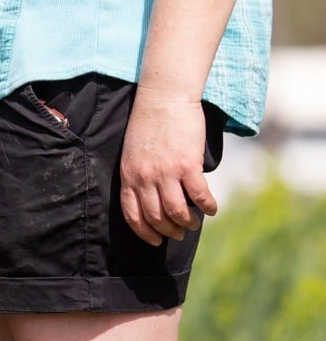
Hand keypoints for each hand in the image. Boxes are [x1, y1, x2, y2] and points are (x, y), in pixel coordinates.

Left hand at [119, 85, 217, 245]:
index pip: (133, 216)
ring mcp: (165, 173)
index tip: (154, 241)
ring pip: (176, 211)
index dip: (144, 232)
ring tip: (194, 223)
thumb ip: (138, 176)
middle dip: (168, 231)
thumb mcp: (132, 154)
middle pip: (156, 217)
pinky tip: (212, 209)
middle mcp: (144, 179)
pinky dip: (207, 206)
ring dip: (187, 222)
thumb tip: (150, 198)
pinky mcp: (186, 165)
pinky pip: (198, 195)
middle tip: (178, 234)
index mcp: (129, 178)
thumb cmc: (149, 124)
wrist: (164, 99)